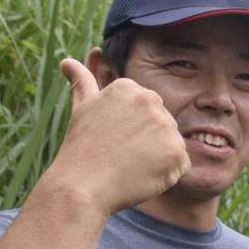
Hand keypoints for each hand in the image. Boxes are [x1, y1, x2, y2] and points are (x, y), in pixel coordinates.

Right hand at [38, 58, 190, 216]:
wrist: (82, 186)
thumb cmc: (81, 149)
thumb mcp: (82, 108)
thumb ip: (83, 82)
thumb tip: (67, 62)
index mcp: (129, 87)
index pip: (146, 111)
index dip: (131, 131)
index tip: (112, 139)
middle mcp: (150, 100)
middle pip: (162, 126)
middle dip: (146, 142)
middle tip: (120, 153)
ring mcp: (165, 126)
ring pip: (172, 145)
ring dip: (157, 159)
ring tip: (130, 165)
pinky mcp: (177, 152)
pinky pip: (181, 166)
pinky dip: (166, 176)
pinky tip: (143, 176)